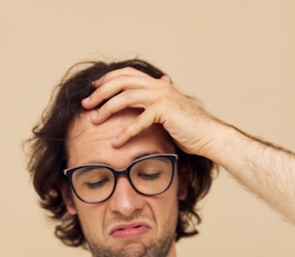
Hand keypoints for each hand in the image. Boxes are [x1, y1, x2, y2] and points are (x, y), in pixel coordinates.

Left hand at [81, 66, 223, 157]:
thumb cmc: (189, 130)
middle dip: (100, 92)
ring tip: (94, 121)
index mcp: (158, 85)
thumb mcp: (169, 114)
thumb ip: (156, 107)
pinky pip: (139, 120)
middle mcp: (158, 86)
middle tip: (86, 104)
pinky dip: (125, 132)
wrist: (209, 136)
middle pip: (121, 81)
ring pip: (126, 96)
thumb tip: (150, 103)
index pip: (127, 74)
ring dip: (107, 109)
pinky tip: (115, 143)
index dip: (108, 78)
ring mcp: (162, 96)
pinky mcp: (165, 111)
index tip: (93, 89)